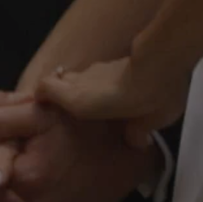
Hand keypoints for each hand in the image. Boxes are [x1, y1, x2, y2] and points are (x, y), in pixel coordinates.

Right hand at [37, 53, 188, 141]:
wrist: (160, 65)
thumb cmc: (146, 101)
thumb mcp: (144, 125)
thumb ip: (135, 133)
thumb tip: (136, 140)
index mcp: (78, 100)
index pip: (45, 87)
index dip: (41, 93)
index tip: (44, 104)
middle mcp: (81, 81)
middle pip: (60, 80)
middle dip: (62, 91)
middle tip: (72, 107)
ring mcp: (97, 68)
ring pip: (80, 75)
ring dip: (83, 86)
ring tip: (97, 100)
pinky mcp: (113, 60)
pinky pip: (97, 72)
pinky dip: (100, 80)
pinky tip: (117, 89)